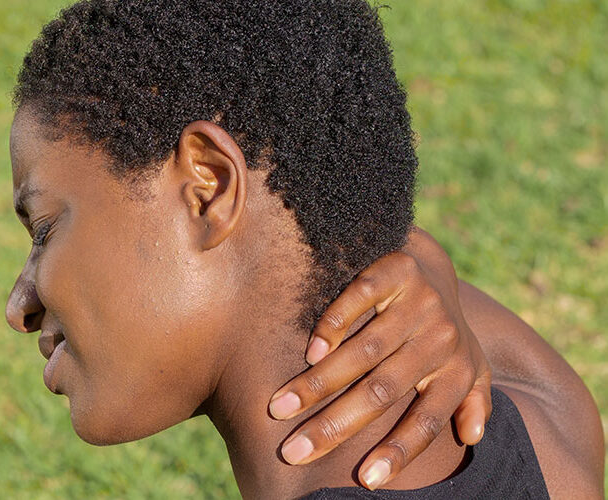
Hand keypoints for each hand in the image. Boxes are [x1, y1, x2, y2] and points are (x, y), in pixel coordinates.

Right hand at [268, 227, 491, 489]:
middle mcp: (441, 337)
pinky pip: (362, 298)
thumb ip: (471, 398)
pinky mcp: (398, 269)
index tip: (366, 480)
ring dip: (318, 382)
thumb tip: (473, 436)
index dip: (399, 452)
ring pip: (365, 350)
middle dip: (334, 424)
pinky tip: (310, 351)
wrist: (433, 263)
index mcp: (456, 370)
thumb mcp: (468, 364)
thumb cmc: (440, 326)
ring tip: (280, 407)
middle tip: (293, 450)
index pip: (427, 420)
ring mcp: (421, 301)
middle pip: (383, 390)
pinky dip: (334, 324)